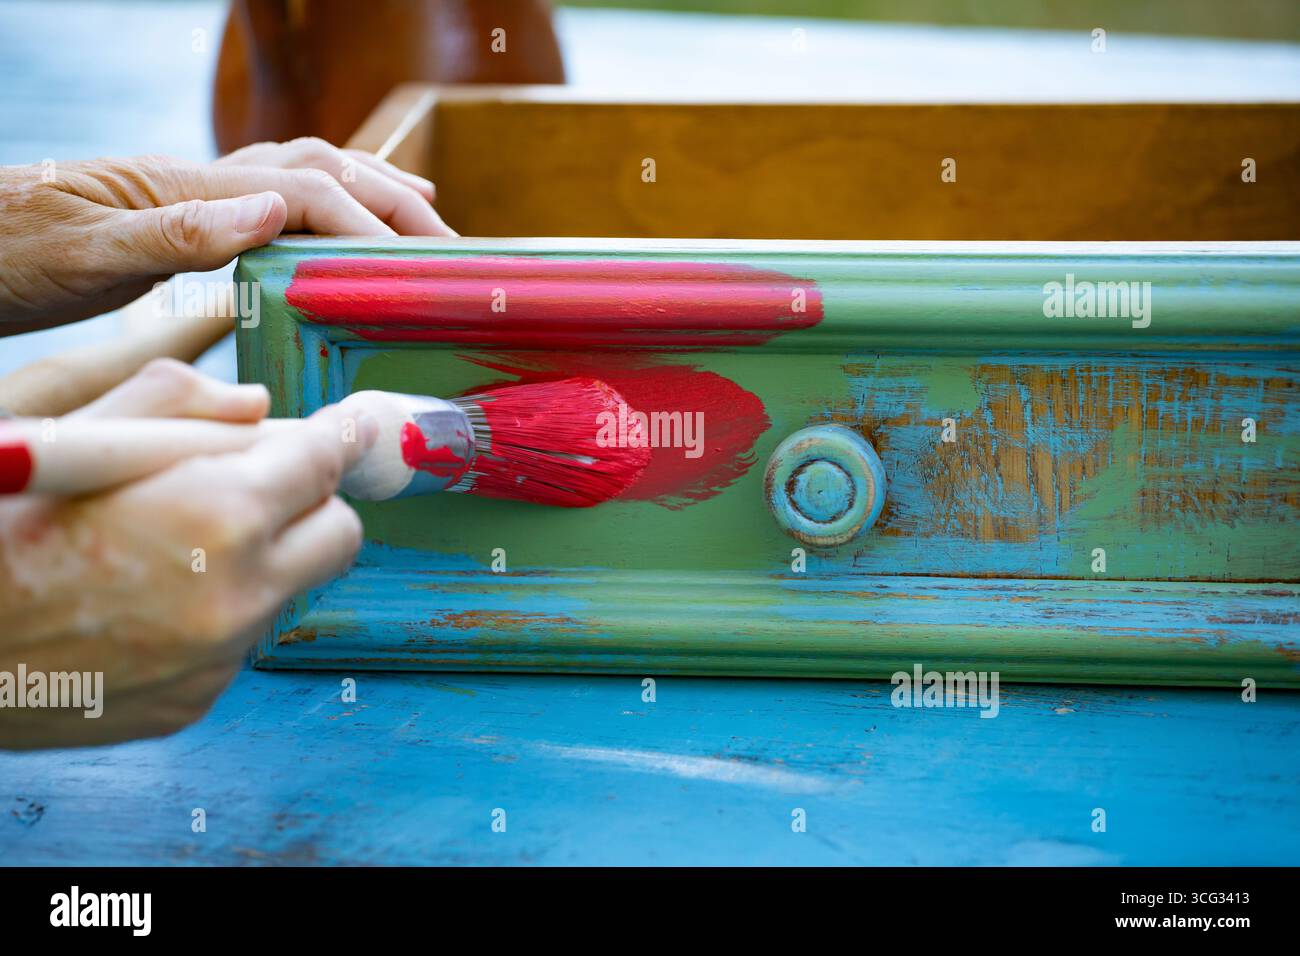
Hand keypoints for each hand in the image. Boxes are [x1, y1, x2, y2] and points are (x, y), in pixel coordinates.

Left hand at [0, 137, 454, 332]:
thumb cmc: (10, 257)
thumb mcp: (84, 255)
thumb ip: (176, 233)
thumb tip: (274, 211)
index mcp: (191, 190)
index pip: (310, 194)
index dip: (374, 227)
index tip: (425, 268)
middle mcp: (202, 180)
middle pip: (324, 167)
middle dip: (395, 200)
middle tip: (450, 244)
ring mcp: (195, 191)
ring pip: (306, 169)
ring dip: (371, 187)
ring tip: (421, 218)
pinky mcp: (185, 213)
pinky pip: (278, 195)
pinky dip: (326, 203)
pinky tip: (333, 231)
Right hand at [0, 358, 375, 748]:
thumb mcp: (73, 433)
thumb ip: (180, 404)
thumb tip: (256, 406)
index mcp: (219, 514)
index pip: (324, 463)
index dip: (329, 438)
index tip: (340, 429)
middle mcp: (237, 596)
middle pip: (339, 534)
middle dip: (307, 503)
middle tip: (252, 485)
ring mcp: (219, 659)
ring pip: (288, 588)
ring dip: (257, 560)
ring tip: (163, 547)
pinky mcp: (194, 704)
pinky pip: (238, 642)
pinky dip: (213, 613)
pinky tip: (140, 602)